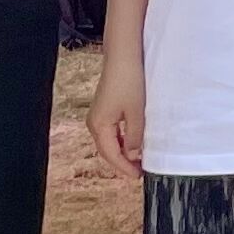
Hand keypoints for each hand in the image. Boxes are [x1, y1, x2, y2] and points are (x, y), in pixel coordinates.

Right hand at [88, 50, 148, 178]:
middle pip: (108, 150)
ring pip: (109, 141)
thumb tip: (132, 155)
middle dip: (122, 162)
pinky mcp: (104, 109)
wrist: (123, 57)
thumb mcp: (137, 112)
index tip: (137, 176)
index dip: (124, 167)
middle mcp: (94, 123)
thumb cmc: (129, 81)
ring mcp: (98, 115)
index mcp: (99, 125)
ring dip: (123, 151)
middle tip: (139, 172)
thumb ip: (134, 136)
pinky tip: (133, 142)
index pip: (111, 154)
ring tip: (138, 160)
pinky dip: (121, 140)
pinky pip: (111, 131)